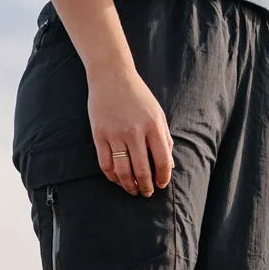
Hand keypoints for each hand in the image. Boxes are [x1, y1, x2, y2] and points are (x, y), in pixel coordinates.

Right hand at [88, 67, 172, 195]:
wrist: (112, 76)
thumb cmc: (138, 95)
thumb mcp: (158, 113)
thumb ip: (164, 138)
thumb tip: (168, 165)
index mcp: (153, 126)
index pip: (162, 161)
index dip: (163, 177)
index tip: (162, 184)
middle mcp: (134, 132)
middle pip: (142, 170)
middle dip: (146, 186)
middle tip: (147, 193)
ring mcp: (115, 134)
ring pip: (122, 170)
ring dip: (129, 185)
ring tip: (133, 190)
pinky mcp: (99, 135)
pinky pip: (105, 163)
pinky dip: (112, 176)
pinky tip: (117, 179)